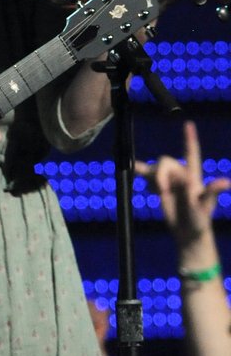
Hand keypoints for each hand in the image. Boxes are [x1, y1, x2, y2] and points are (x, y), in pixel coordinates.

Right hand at [134, 120, 229, 249]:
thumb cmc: (200, 219)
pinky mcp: (158, 187)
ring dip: (153, 178)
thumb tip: (225, 182)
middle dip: (161, 174)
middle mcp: (180, 174)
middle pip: (165, 161)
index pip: (191, 152)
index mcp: (193, 175)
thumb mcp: (206, 206)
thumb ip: (211, 192)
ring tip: (158, 193)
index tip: (188, 123)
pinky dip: (140, 172)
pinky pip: (147, 175)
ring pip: (154, 168)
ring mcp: (168, 180)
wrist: (188, 232)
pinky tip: (133, 170)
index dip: (189, 138)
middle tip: (162, 192)